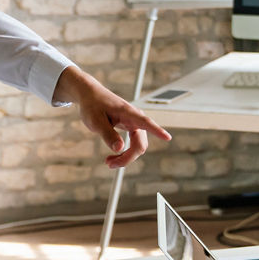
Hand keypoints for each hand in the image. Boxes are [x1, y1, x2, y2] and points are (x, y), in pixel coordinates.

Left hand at [54, 67, 171, 168]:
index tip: (167, 137)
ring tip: (108, 162)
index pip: (146, 122)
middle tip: (108, 164)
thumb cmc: (93, 106)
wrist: (91, 95)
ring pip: (138, 147)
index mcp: (128, 113)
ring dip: (126, 157)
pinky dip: (125, 153)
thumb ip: (108, 134)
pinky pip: (134, 144)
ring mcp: (135, 124)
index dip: (157, 131)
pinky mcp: (132, 128)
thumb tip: (119, 148)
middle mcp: (136, 119)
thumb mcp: (95, 121)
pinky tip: (113, 156)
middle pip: (140, 144)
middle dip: (127, 158)